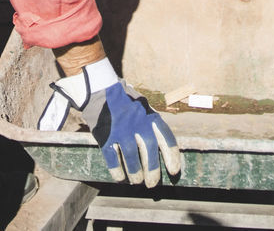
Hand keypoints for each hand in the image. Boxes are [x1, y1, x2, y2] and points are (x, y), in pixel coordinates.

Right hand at [38, 57, 181, 186]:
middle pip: (149, 152)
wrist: (99, 89)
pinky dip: (117, 171)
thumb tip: (162, 148)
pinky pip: (113, 158)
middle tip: (152, 183)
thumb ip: (152, 124)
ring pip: (132, 158)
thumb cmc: (125, 101)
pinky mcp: (105, 135)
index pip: (166, 138)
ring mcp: (121, 130)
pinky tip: (120, 178)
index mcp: (150, 116)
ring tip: (137, 181)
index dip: (172, 157)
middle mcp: (138, 123)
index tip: (174, 171)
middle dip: (153, 171)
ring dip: (135, 173)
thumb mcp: (143, 107)